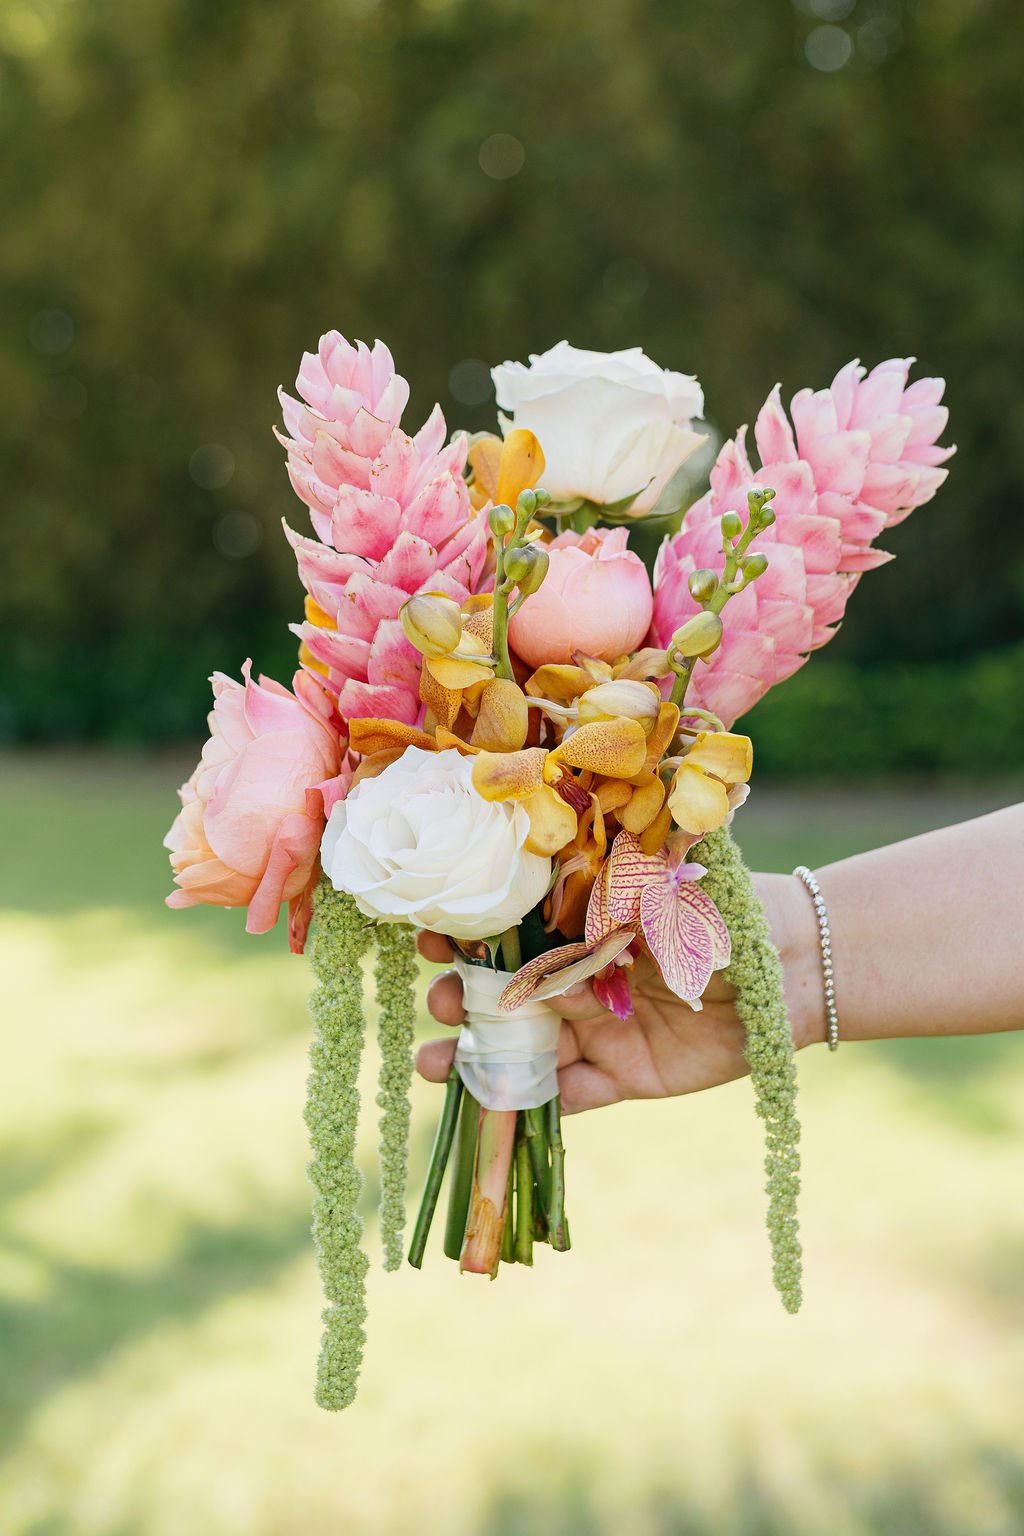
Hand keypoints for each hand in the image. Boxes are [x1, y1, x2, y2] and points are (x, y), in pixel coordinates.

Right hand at [416, 874, 819, 1114]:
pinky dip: (531, 1102)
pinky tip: (492, 1102)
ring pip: (526, 1051)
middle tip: (442, 1002)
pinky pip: (571, 1096)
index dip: (464, 939)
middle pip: (506, 998)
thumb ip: (593, 901)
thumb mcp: (651, 892)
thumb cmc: (720, 910)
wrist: (791, 965)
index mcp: (578, 929)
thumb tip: (525, 878)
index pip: (506, 935)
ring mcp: (599, 1031)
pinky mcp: (626, 1077)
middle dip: (463, 1001)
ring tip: (431, 1065)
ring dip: (478, 1060)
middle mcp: (579, 980)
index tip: (428, 937)